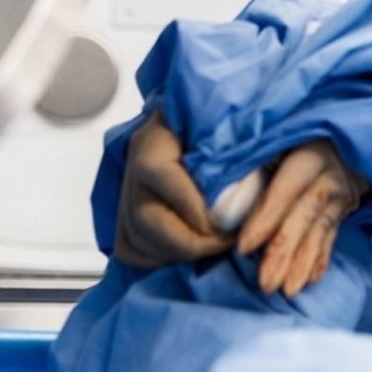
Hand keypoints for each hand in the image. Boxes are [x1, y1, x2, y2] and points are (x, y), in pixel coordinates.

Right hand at [113, 113, 232, 267]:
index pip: (161, 176)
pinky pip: (129, 246)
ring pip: (135, 238)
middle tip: (225, 243)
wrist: (200, 112)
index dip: (195, 210)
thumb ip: (237, 152)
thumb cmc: (222, 115)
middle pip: (145, 218)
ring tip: (212, 247)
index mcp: (156, 137)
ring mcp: (125, 189)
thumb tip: (247, 196)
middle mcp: (133, 164)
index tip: (229, 226)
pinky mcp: (124, 211)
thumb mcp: (233, 124)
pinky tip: (186, 253)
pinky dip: (156, 259)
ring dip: (176, 254)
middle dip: (188, 242)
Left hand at [237, 139, 369, 296]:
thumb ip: (253, 160)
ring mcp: (342, 196)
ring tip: (287, 291)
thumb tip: (220, 193)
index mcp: (309, 156)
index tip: (243, 248)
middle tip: (265, 285)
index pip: (284, 192)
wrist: (349, 129)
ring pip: (318, 234)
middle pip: (303, 218)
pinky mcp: (346, 209)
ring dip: (302, 265)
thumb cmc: (299, 133)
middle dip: (283, 253)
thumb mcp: (278, 136)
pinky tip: (311, 280)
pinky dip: (321, 260)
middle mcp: (329, 178)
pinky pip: (332, 237)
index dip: (264, 219)